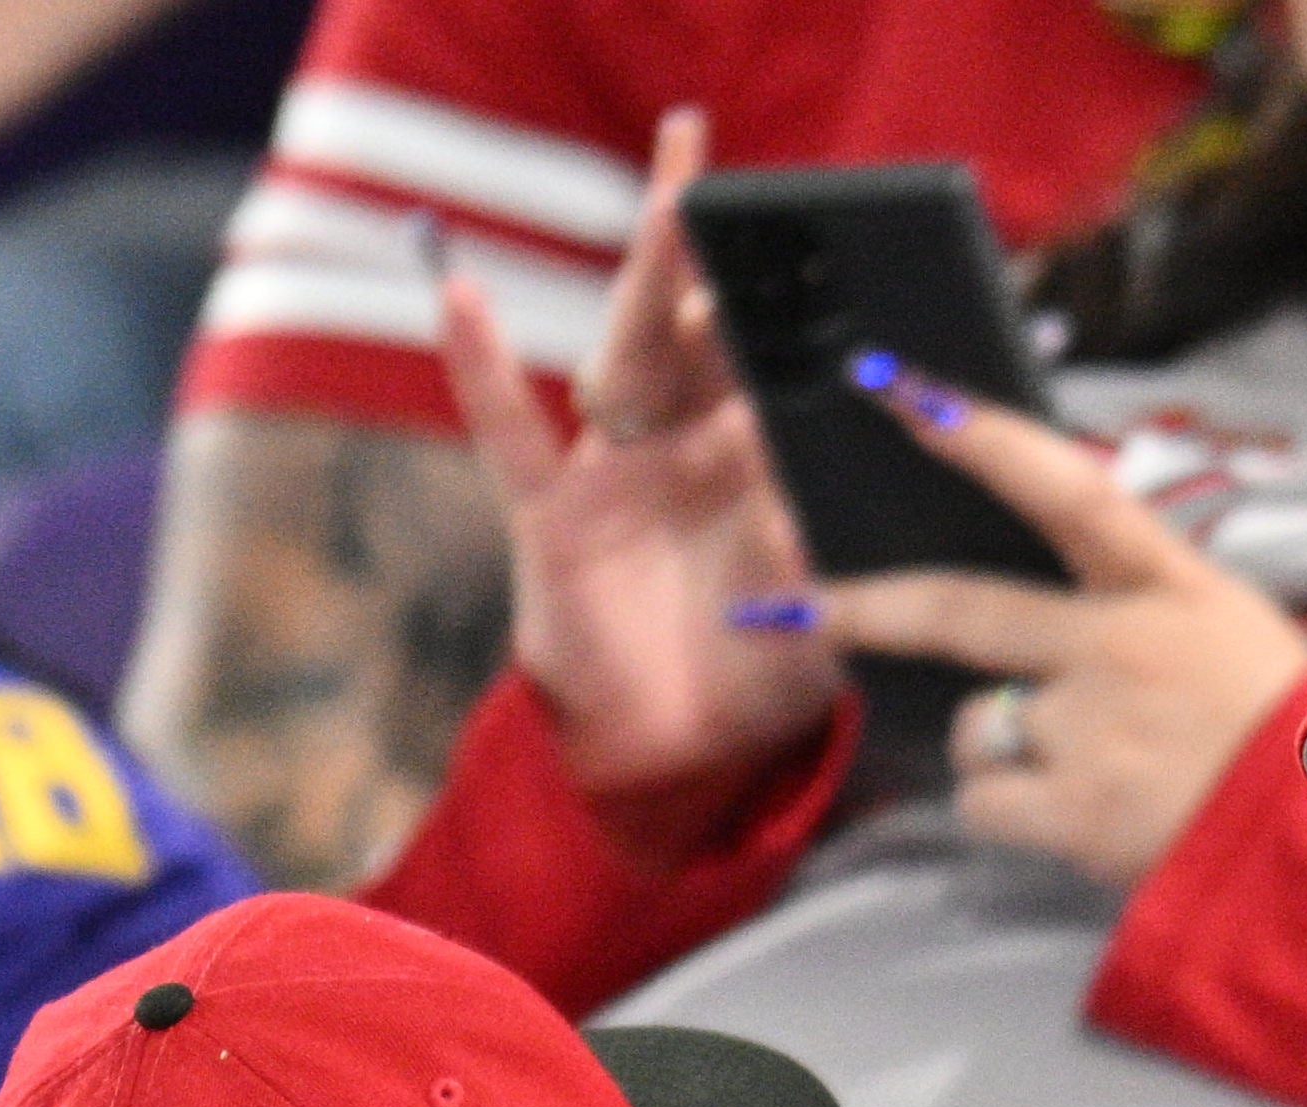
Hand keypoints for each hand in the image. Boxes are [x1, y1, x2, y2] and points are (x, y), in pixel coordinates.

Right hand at [442, 104, 844, 799]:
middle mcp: (684, 448)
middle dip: (706, 244)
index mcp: (755, 464)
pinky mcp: (553, 517)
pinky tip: (461, 296)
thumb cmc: (755, 676)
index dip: (795, 306)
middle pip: (696, 326)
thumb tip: (839, 517)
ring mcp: (616, 472)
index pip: (775, 364)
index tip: (836, 238)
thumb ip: (845, 573)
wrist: (676, 754)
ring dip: (647, 277)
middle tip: (713, 152)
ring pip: (626, 354)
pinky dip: (480, 367)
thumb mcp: (827, 622)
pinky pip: (510, 433)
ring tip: (666, 197)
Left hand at [822, 381, 1306, 888]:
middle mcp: (1122, 646)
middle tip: (791, 607)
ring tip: (1080, 778)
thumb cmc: (1302, 749)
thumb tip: (1047, 627)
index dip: (983, 438)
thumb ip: (1150, 614)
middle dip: (862, 606)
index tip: (902, 393)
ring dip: (999, 749)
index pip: (1071, 490)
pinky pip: (985, 802)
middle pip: (961, 609)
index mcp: (1177, 591)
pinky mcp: (1075, 808)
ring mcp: (1093, 727)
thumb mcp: (1243, 643)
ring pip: (975, 724)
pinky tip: (1073, 823)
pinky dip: (1011, 815)